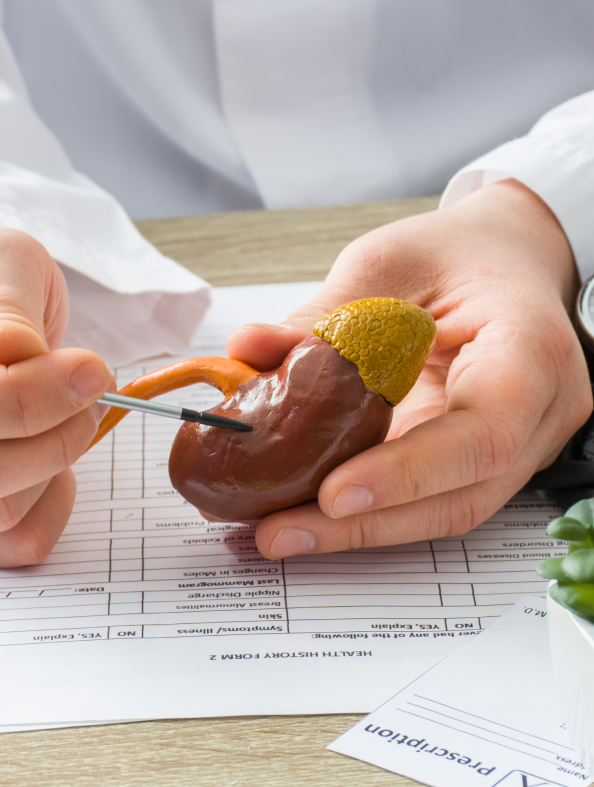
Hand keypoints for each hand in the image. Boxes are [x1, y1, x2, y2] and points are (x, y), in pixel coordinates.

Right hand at [0, 228, 111, 565]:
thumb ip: (1, 302)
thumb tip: (9, 353)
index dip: (19, 401)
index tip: (87, 374)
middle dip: (44, 444)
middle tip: (89, 400)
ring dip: (52, 470)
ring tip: (69, 418)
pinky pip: (2, 546)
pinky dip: (49, 508)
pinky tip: (52, 461)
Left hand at [226, 180, 591, 557]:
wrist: (507, 260)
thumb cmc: (458, 255)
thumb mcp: (388, 264)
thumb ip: (324, 314)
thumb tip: (248, 349)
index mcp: (529, 349)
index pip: (483, 432)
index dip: (408, 474)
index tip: (333, 494)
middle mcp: (539, 411)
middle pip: (461, 494)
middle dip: (365, 525)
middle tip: (279, 531)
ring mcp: (519, 445)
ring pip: (445, 511)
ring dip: (360, 532)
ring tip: (281, 532)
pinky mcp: (482, 461)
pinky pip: (430, 500)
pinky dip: (370, 515)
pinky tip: (310, 515)